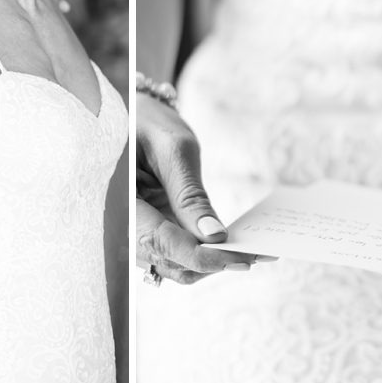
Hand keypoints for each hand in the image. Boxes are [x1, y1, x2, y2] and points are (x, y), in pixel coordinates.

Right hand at [136, 92, 262, 283]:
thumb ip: (190, 196)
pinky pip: (177, 253)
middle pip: (171, 262)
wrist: (133, 117)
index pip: (163, 244)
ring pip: (176, 265)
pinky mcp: (152, 231)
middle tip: (259, 253)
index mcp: (123, 201)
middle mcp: (125, 225)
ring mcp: (138, 231)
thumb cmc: (149, 124)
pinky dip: (205, 252)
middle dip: (214, 262)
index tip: (242, 257)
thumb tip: (214, 236)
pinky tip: (233, 242)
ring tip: (252, 249)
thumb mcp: (174, 150)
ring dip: (212, 262)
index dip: (204, 257)